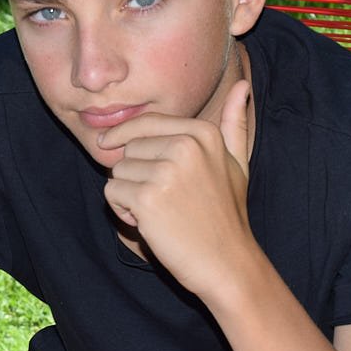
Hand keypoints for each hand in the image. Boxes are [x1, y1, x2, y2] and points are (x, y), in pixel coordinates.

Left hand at [98, 80, 254, 296]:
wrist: (228, 263)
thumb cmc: (228, 215)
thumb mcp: (238, 163)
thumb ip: (234, 123)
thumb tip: (243, 86)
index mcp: (203, 133)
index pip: (146, 123)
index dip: (125, 137)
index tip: (108, 144)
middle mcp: (186, 146)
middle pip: (128, 148)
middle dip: (134, 173)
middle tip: (161, 199)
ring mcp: (166, 172)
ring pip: (117, 171)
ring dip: (127, 194)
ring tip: (157, 212)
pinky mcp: (148, 198)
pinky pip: (112, 192)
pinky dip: (122, 211)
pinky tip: (148, 223)